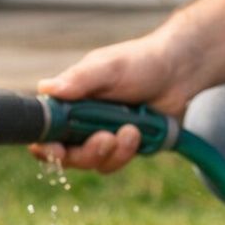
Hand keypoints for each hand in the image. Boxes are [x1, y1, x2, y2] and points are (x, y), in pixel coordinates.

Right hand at [28, 33, 192, 173]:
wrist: (178, 72)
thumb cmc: (139, 62)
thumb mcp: (108, 67)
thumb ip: (79, 80)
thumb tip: (45, 88)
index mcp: (68, 102)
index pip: (46, 131)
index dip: (46, 145)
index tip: (57, 149)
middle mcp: (80, 122)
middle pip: (69, 156)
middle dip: (87, 152)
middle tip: (105, 138)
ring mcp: (102, 137)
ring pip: (94, 162)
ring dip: (113, 151)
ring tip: (131, 129)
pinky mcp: (122, 148)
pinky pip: (116, 162)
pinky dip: (127, 151)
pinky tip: (139, 132)